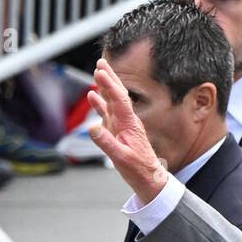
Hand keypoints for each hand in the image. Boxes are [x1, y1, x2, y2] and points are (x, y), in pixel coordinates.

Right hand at [87, 58, 170, 203]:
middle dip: (109, 78)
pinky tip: (92, 96)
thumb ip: (107, 143)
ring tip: (97, 73)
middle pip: (118, 94)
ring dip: (105, 87)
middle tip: (101, 62)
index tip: (100, 71)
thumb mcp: (122, 159)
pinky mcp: (118, 132)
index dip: (109, 85)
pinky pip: (107, 113)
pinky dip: (100, 104)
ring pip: (112, 101)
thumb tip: (91, 128)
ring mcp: (122, 126)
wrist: (149, 179)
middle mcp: (127, 121)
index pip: (119, 100)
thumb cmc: (138, 170)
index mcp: (130, 124)